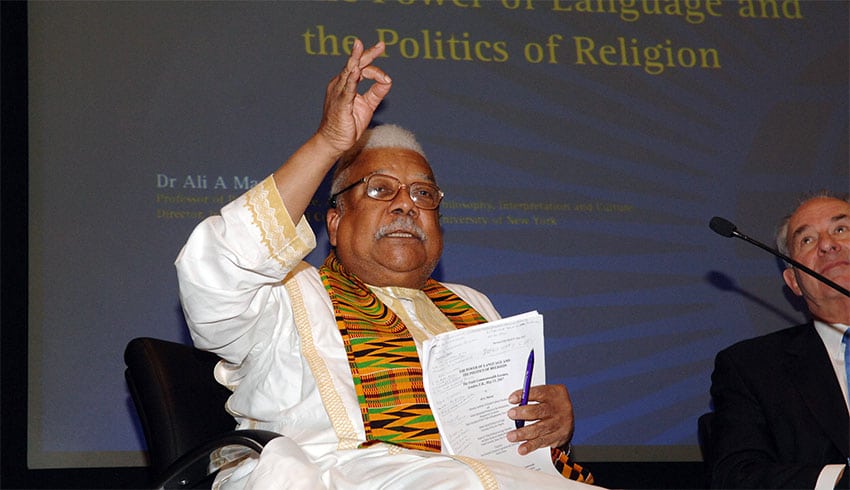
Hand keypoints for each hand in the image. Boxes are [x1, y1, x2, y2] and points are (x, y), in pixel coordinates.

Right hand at [317, 39, 392, 154]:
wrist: (333, 142)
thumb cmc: (348, 124)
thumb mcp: (368, 105)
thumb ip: (377, 92)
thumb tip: (388, 80)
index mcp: (346, 84)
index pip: (362, 69)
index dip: (376, 70)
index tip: (387, 79)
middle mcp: (340, 85)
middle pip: (355, 65)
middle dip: (366, 53)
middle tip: (381, 45)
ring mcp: (338, 93)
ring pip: (349, 72)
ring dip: (355, 60)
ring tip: (359, 46)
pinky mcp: (340, 104)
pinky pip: (346, 90)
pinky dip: (351, 79)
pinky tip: (355, 71)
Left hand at [506, 384, 573, 454]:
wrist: (569, 417)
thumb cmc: (552, 403)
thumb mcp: (547, 393)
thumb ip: (531, 395)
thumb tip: (513, 400)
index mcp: (554, 394)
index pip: (539, 393)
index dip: (525, 395)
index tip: (511, 399)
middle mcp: (558, 409)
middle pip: (539, 411)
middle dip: (523, 413)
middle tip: (510, 414)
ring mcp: (559, 424)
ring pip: (540, 429)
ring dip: (524, 433)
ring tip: (511, 436)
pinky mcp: (558, 437)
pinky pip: (543, 441)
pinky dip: (531, 445)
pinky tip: (522, 448)